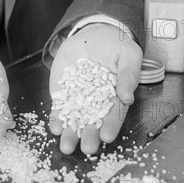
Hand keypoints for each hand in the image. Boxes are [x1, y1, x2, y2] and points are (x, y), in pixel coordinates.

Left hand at [49, 24, 141, 154]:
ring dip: (70, 134)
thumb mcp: (128, 54)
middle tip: (88, 148)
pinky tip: (55, 128)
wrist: (92, 34)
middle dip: (90, 136)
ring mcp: (78, 99)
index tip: (107, 136)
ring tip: (67, 146)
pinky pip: (59, 107)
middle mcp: (97, 102)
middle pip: (93, 122)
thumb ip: (129, 75)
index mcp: (116, 96)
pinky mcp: (62, 92)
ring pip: (74, 119)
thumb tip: (128, 96)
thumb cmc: (114, 46)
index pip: (114, 114)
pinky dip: (56, 118)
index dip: (111, 125)